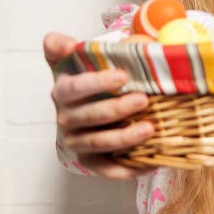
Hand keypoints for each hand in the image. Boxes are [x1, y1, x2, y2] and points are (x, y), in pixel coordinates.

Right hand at [44, 32, 156, 179]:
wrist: (85, 101)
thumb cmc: (86, 75)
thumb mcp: (71, 57)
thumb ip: (61, 46)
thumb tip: (66, 44)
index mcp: (62, 91)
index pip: (75, 88)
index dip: (97, 83)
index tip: (122, 76)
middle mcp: (66, 118)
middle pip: (90, 117)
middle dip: (117, 109)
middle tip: (143, 100)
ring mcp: (77, 142)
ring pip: (99, 143)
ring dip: (125, 137)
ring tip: (150, 128)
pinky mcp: (90, 161)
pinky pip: (108, 170)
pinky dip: (129, 169)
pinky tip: (152, 161)